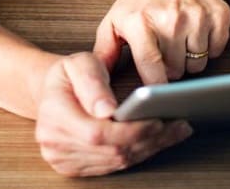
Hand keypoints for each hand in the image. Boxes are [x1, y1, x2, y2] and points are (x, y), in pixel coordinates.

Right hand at [34, 52, 192, 176]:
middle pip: (111, 151)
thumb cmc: (68, 74)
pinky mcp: (75, 167)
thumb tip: (107, 109)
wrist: (50, 91)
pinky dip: (139, 153)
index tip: (158, 121)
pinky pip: (113, 165)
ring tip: (176, 130)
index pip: (98, 133)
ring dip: (150, 147)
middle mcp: (55, 144)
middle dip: (150, 139)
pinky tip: (158, 139)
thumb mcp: (78, 63)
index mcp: (54, 116)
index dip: (131, 131)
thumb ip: (93, 83)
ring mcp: (64, 159)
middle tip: (179, 124)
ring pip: (116, 161)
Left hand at [94, 0, 229, 83]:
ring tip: (180, 41)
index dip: (154, 87)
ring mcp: (197, 17)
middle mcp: (171, 18)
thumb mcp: (116, 18)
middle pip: (176, 71)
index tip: (154, 93)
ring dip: (190, 59)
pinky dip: (208, 48)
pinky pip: (216, 51)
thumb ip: (105, 50)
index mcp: (141, 21)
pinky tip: (197, 33)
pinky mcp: (219, 16)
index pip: (151, 67)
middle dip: (171, 68)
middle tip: (165, 50)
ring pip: (198, 65)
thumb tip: (97, 78)